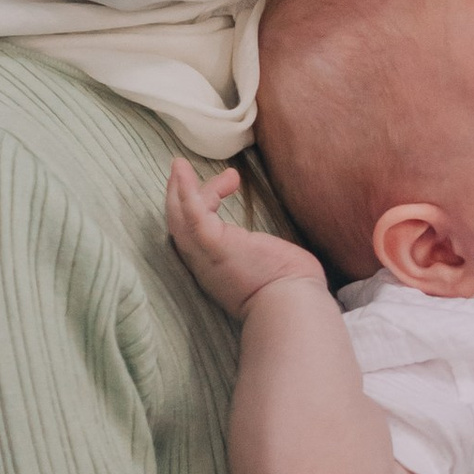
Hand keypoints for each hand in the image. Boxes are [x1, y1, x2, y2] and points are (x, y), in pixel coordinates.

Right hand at [165, 155, 323, 320]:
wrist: (294, 308)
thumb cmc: (292, 291)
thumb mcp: (274, 266)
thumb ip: (268, 254)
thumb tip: (284, 253)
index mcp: (218, 270)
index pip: (197, 237)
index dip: (203, 209)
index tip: (230, 186)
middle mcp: (205, 265)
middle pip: (180, 226)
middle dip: (180, 197)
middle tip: (183, 171)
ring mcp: (206, 255)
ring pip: (179, 217)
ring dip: (179, 189)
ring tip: (180, 165)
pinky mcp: (213, 244)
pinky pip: (191, 213)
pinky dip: (184, 190)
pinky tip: (181, 168)